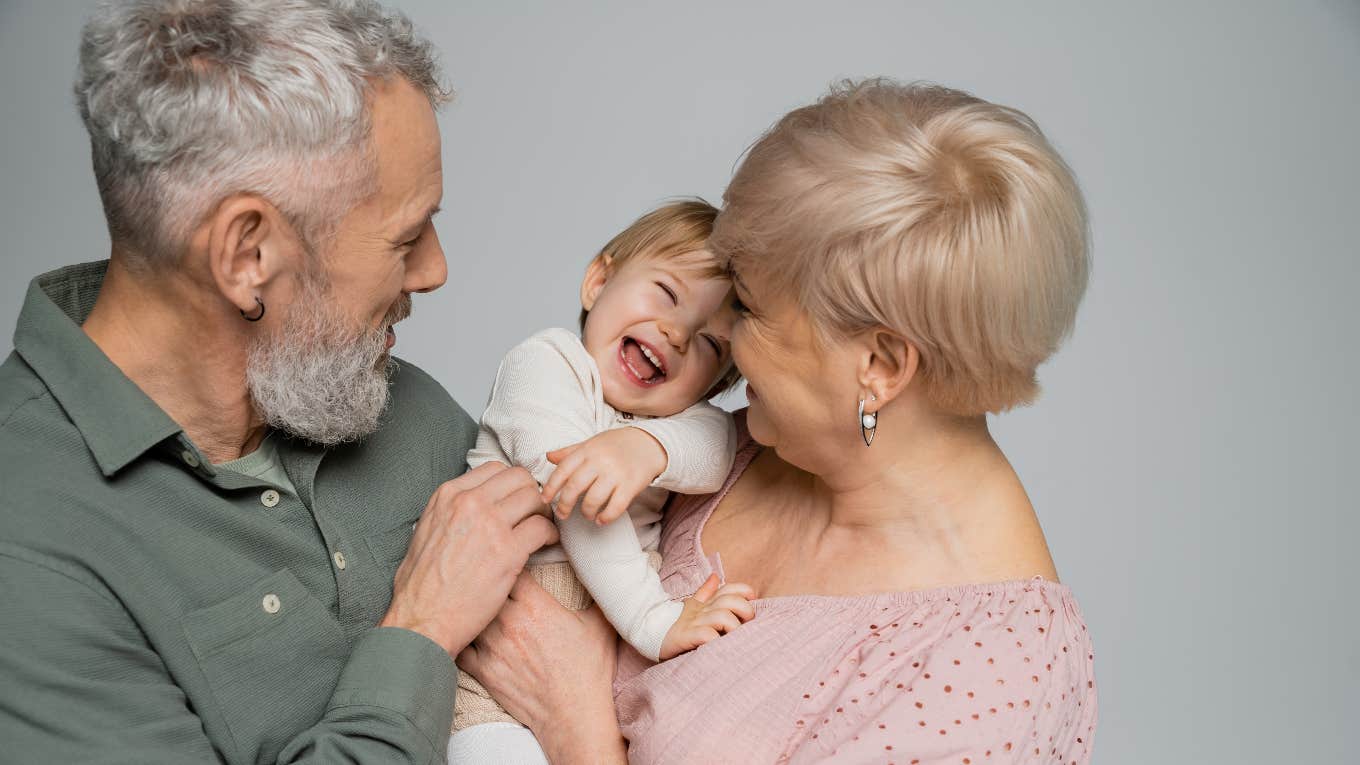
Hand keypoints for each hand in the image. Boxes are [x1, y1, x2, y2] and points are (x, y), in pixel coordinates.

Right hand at [378, 462, 556, 655]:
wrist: (422, 618)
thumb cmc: (420, 585)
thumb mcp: (425, 531)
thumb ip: (449, 511)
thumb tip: (468, 506)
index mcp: (447, 495)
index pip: (494, 469)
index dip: (510, 484)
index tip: (515, 500)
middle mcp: (469, 502)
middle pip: (519, 478)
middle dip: (530, 493)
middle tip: (533, 513)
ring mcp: (490, 525)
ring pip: (534, 498)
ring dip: (542, 512)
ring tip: (541, 528)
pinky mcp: (508, 551)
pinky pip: (543, 527)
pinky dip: (550, 534)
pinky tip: (546, 544)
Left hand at [458, 572, 627, 764]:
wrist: (574, 714)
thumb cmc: (588, 670)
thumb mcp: (599, 626)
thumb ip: (596, 596)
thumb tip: (601, 577)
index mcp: (535, 605)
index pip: (510, 567)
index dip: (509, 563)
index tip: (512, 563)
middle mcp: (509, 621)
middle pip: (486, 589)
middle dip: (490, 585)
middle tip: (493, 585)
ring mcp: (492, 647)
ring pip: (471, 616)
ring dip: (475, 612)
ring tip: (479, 610)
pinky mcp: (483, 671)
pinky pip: (461, 647)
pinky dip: (464, 641)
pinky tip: (471, 638)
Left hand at [542, 427, 667, 525]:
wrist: (649, 443)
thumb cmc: (616, 445)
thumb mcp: (592, 443)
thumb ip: (570, 451)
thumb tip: (548, 457)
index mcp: (587, 450)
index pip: (563, 470)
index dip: (551, 487)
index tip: (545, 499)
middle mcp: (600, 461)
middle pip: (575, 487)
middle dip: (565, 504)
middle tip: (563, 514)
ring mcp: (616, 473)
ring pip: (593, 499)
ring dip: (587, 512)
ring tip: (587, 515)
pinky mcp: (631, 485)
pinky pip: (615, 507)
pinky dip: (606, 517)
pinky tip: (601, 520)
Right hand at [658, 573, 756, 659]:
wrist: (648, 631)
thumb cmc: (676, 622)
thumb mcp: (692, 605)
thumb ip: (705, 592)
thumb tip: (715, 576)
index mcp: (706, 601)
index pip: (729, 588)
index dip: (744, 591)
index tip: (752, 599)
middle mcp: (703, 610)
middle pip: (731, 601)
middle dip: (745, 610)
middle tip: (746, 624)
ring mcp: (695, 622)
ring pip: (723, 617)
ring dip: (733, 627)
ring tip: (733, 637)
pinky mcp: (686, 636)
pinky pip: (707, 635)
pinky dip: (716, 640)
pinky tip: (717, 645)